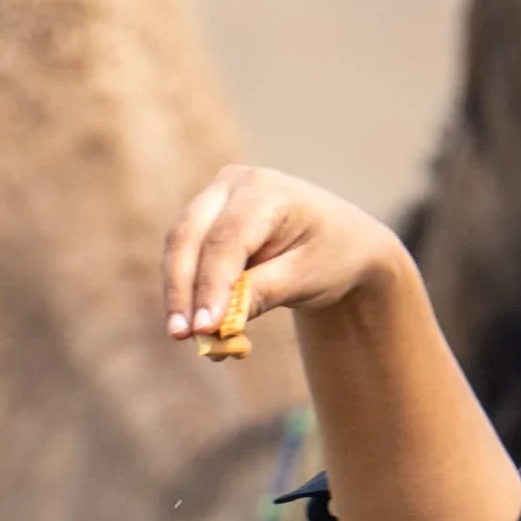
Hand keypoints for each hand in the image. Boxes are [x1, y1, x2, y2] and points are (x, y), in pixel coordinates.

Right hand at [162, 165, 414, 370]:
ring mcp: (214, 198)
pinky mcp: (205, 219)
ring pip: (178, 245)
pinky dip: (186, 289)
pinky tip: (197, 325)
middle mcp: (233, 184)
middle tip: (181, 335)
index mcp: (267, 190)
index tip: (205, 327)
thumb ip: (262, 293)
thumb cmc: (331, 255)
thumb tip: (217, 324)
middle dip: (182, 288)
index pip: (227, 240)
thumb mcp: (306, 276)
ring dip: (178, 292)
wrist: (341, 241)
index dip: (211, 285)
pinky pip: (184, 254)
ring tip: (185, 336)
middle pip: (189, 235)